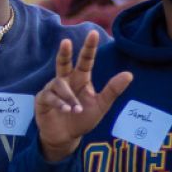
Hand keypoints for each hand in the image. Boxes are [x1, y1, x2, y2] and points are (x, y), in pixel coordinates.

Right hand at [34, 31, 132, 161]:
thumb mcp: (101, 105)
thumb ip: (112, 90)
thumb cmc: (83, 119)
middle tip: (66, 41)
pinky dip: (59, 103)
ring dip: (69, 97)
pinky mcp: (42, 99)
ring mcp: (52, 89)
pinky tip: (67, 110)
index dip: (89, 47)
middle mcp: (65, 80)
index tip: (93, 33)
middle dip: (64, 52)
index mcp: (80, 78)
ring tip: (77, 109)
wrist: (66, 137)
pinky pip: (50, 97)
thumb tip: (129, 74)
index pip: (85, 60)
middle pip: (64, 63)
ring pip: (59, 84)